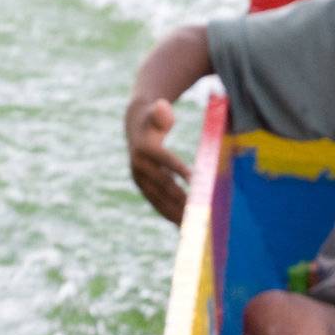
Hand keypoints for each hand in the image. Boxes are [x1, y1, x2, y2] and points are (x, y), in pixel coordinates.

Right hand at [126, 97, 190, 223]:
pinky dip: (170, 215)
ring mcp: (140, 180)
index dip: (179, 170)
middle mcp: (139, 166)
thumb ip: (161, 112)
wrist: (135, 127)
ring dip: (176, 212)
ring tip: (193, 225)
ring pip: (160, 199)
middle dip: (181, 198)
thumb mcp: (156, 111)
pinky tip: (183, 227)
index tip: (195, 181)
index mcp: (144, 148)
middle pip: (164, 185)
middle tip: (199, 210)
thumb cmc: (153, 118)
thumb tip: (162, 106)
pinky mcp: (143, 189)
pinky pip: (157, 204)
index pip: (165, 161)